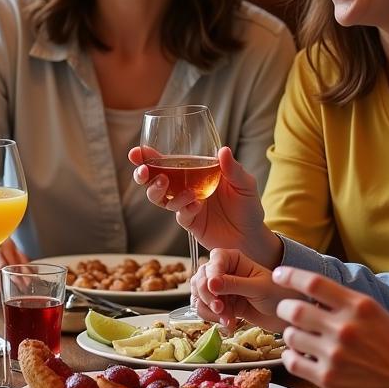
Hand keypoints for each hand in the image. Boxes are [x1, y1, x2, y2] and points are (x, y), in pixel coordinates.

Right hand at [129, 146, 282, 266]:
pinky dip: (184, 208)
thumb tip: (223, 150)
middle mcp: (185, 188)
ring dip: (160, 192)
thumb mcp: (245, 184)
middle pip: (154, 180)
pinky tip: (196, 205)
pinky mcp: (190, 223)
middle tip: (144, 171)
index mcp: (194, 172)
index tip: (136, 153)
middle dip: (144, 176)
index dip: (148, 157)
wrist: (252, 237)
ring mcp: (185, 206)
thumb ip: (232, 169)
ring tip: (172, 187)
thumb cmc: (248, 206)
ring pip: (160, 199)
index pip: (166, 162)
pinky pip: (179, 214)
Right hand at [193, 247, 288, 333]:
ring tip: (226, 319)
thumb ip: (234, 284)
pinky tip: (228, 324)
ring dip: (209, 309)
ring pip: (200, 295)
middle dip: (207, 295)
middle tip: (219, 308)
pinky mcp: (221, 305)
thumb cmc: (278, 295)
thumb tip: (211, 283)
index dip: (211, 274)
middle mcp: (224, 271)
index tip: (214, 289)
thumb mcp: (258, 287)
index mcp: (234, 259)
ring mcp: (221, 289)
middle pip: (201, 277)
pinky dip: (213, 318)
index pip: (214, 260)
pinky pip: (205, 309)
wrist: (286, 316)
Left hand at [269, 266, 388, 387]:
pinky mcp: (328, 379)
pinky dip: (290, 357)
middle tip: (287, 312)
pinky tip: (298, 356)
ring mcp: (334, 355)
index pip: (314, 282)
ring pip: (290, 336)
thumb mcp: (376, 314)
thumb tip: (312, 293)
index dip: (290, 276)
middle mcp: (344, 328)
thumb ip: (346, 303)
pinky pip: (292, 362)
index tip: (278, 274)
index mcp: (359, 307)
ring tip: (300, 338)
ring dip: (291, 335)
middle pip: (293, 310)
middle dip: (285, 309)